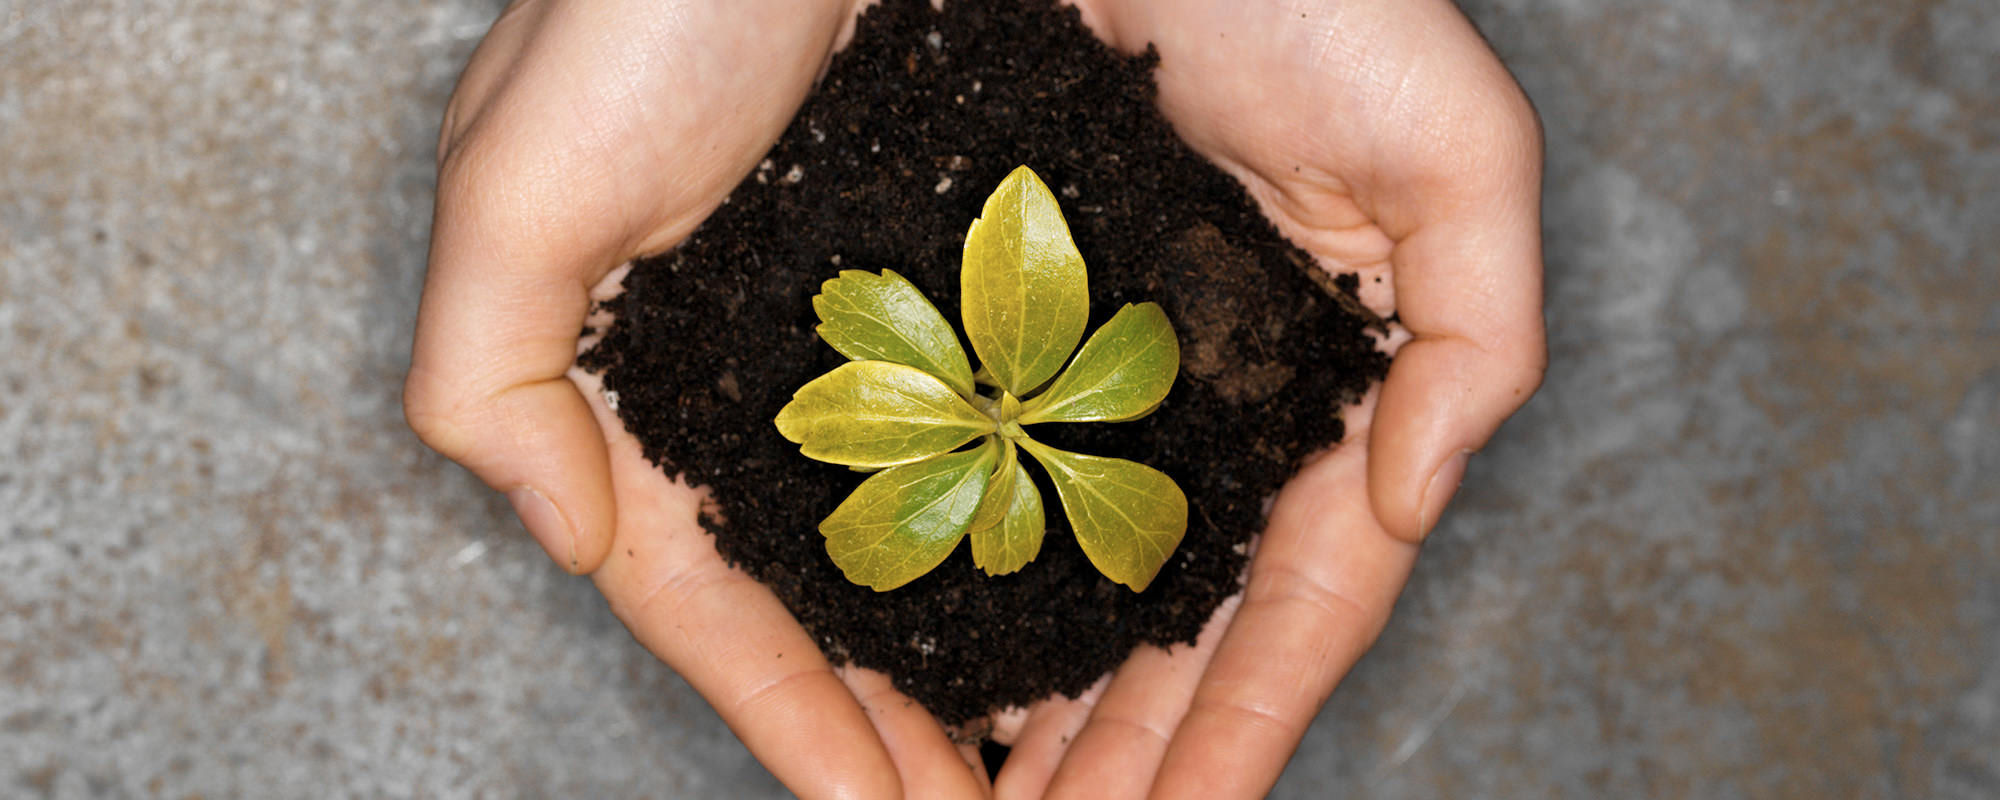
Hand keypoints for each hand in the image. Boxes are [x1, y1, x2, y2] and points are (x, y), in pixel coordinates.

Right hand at [403, 1, 989, 796]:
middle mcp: (755, 374)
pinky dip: (1021, 525)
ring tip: (1033, 755)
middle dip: (882, 719)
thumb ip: (494, 369)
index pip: (703, 592)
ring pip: (913, 532)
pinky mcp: (959, 271)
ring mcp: (864, 332)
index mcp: (642, 377)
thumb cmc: (648, 1)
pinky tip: (1078, 593)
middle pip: (820, 591)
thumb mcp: (517, 178)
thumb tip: (561, 537)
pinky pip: (991, 432)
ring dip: (964, 650)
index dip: (781, 714)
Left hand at [984, 2, 1544, 797]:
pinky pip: (977, 484)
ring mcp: (1100, 374)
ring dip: (1047, 703)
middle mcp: (1210, 401)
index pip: (1302, 596)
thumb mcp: (1456, 151)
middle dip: (1136, 750)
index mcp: (1325, 384)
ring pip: (1076, 580)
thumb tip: (1411, 503)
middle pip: (1178, 622)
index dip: (1251, 722)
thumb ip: (1478, 332)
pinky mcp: (998, 327)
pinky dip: (963, 585)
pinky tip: (925, 670)